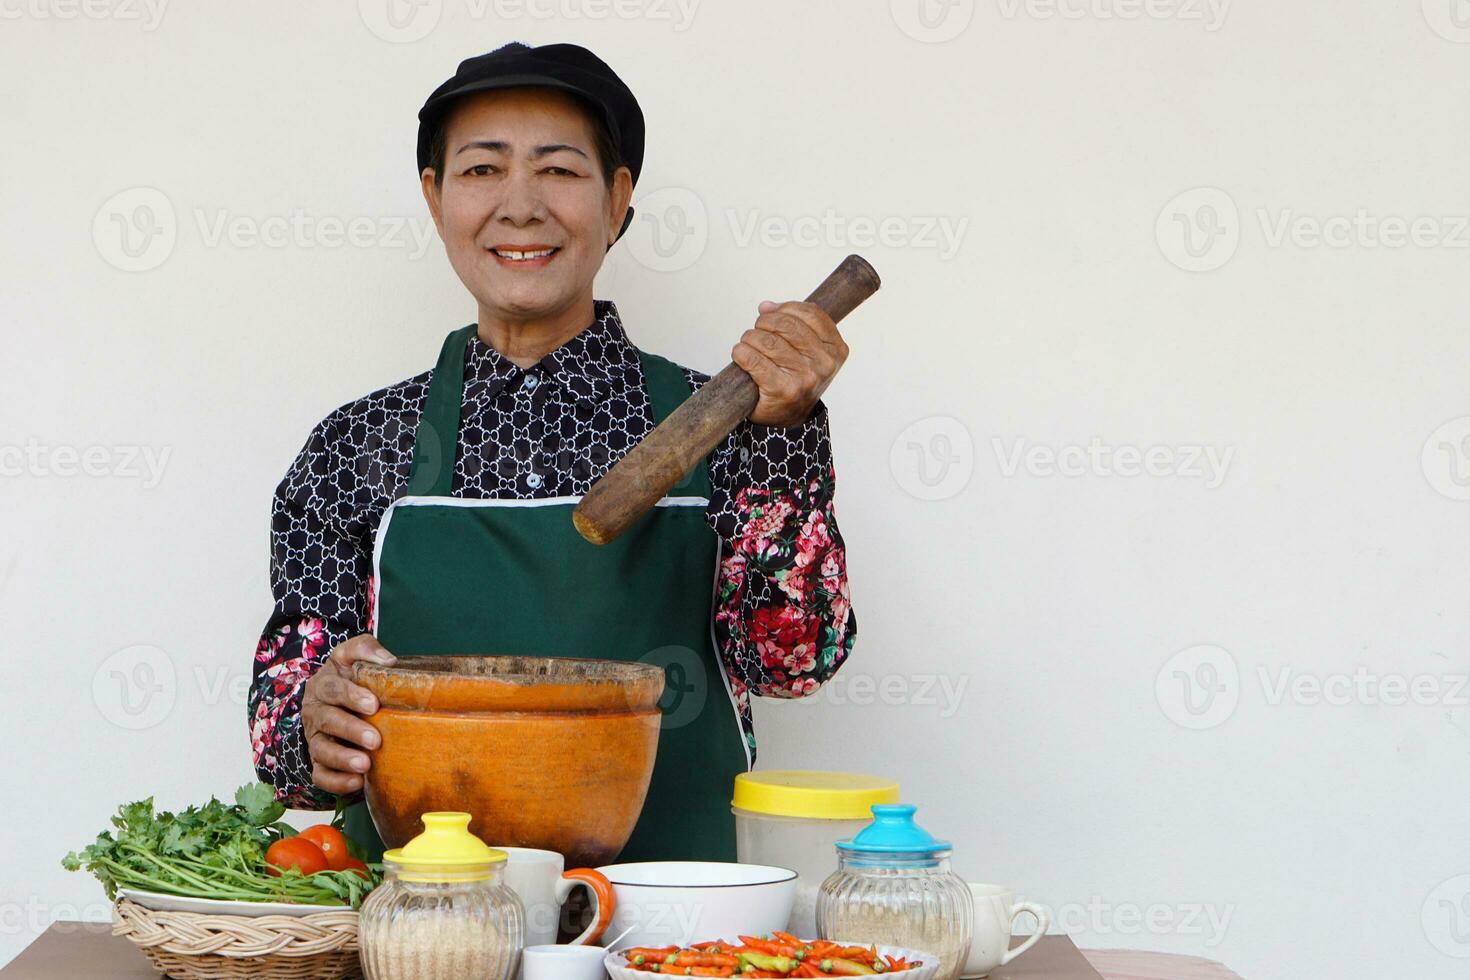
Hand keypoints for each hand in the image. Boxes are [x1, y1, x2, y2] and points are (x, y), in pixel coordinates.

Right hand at [302, 634, 396, 794]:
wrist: (334, 702)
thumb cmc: (350, 679)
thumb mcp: (352, 657)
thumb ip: (365, 649)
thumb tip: (389, 662)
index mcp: (323, 685)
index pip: (333, 688)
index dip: (351, 696)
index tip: (374, 704)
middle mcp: (315, 712)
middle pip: (327, 721)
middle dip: (350, 730)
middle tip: (375, 740)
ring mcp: (315, 738)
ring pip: (321, 750)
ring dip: (343, 759)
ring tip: (365, 765)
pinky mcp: (319, 761)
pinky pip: (321, 775)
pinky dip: (336, 782)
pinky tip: (357, 783)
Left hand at [731, 300, 848, 427]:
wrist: (788, 417)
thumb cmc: (795, 378)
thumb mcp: (809, 351)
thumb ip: (794, 324)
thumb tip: (766, 307)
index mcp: (836, 350)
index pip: (810, 314)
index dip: (785, 309)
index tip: (770, 313)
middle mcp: (824, 364)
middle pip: (787, 325)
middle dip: (764, 323)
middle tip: (756, 330)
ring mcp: (805, 378)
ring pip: (768, 341)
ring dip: (750, 338)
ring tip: (747, 344)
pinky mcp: (783, 390)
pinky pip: (754, 360)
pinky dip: (741, 353)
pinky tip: (740, 355)